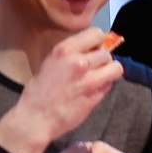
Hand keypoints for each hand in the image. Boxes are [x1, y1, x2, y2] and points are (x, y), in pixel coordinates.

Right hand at [0, 28, 123, 152]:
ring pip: (115, 68)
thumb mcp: (50, 64)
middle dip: (102, 60)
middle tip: (94, 69)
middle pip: (106, 53)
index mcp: (64, 51)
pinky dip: (105, 86)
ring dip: (109, 72)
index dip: (97, 42)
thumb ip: (71, 56)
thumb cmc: (39, 92)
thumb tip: (91, 51)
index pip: (95, 34)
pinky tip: (92, 91)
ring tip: (98, 78)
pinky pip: (109, 85)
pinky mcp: (96, 95)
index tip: (94, 49)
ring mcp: (89, 79)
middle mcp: (79, 62)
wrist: (36, 118)